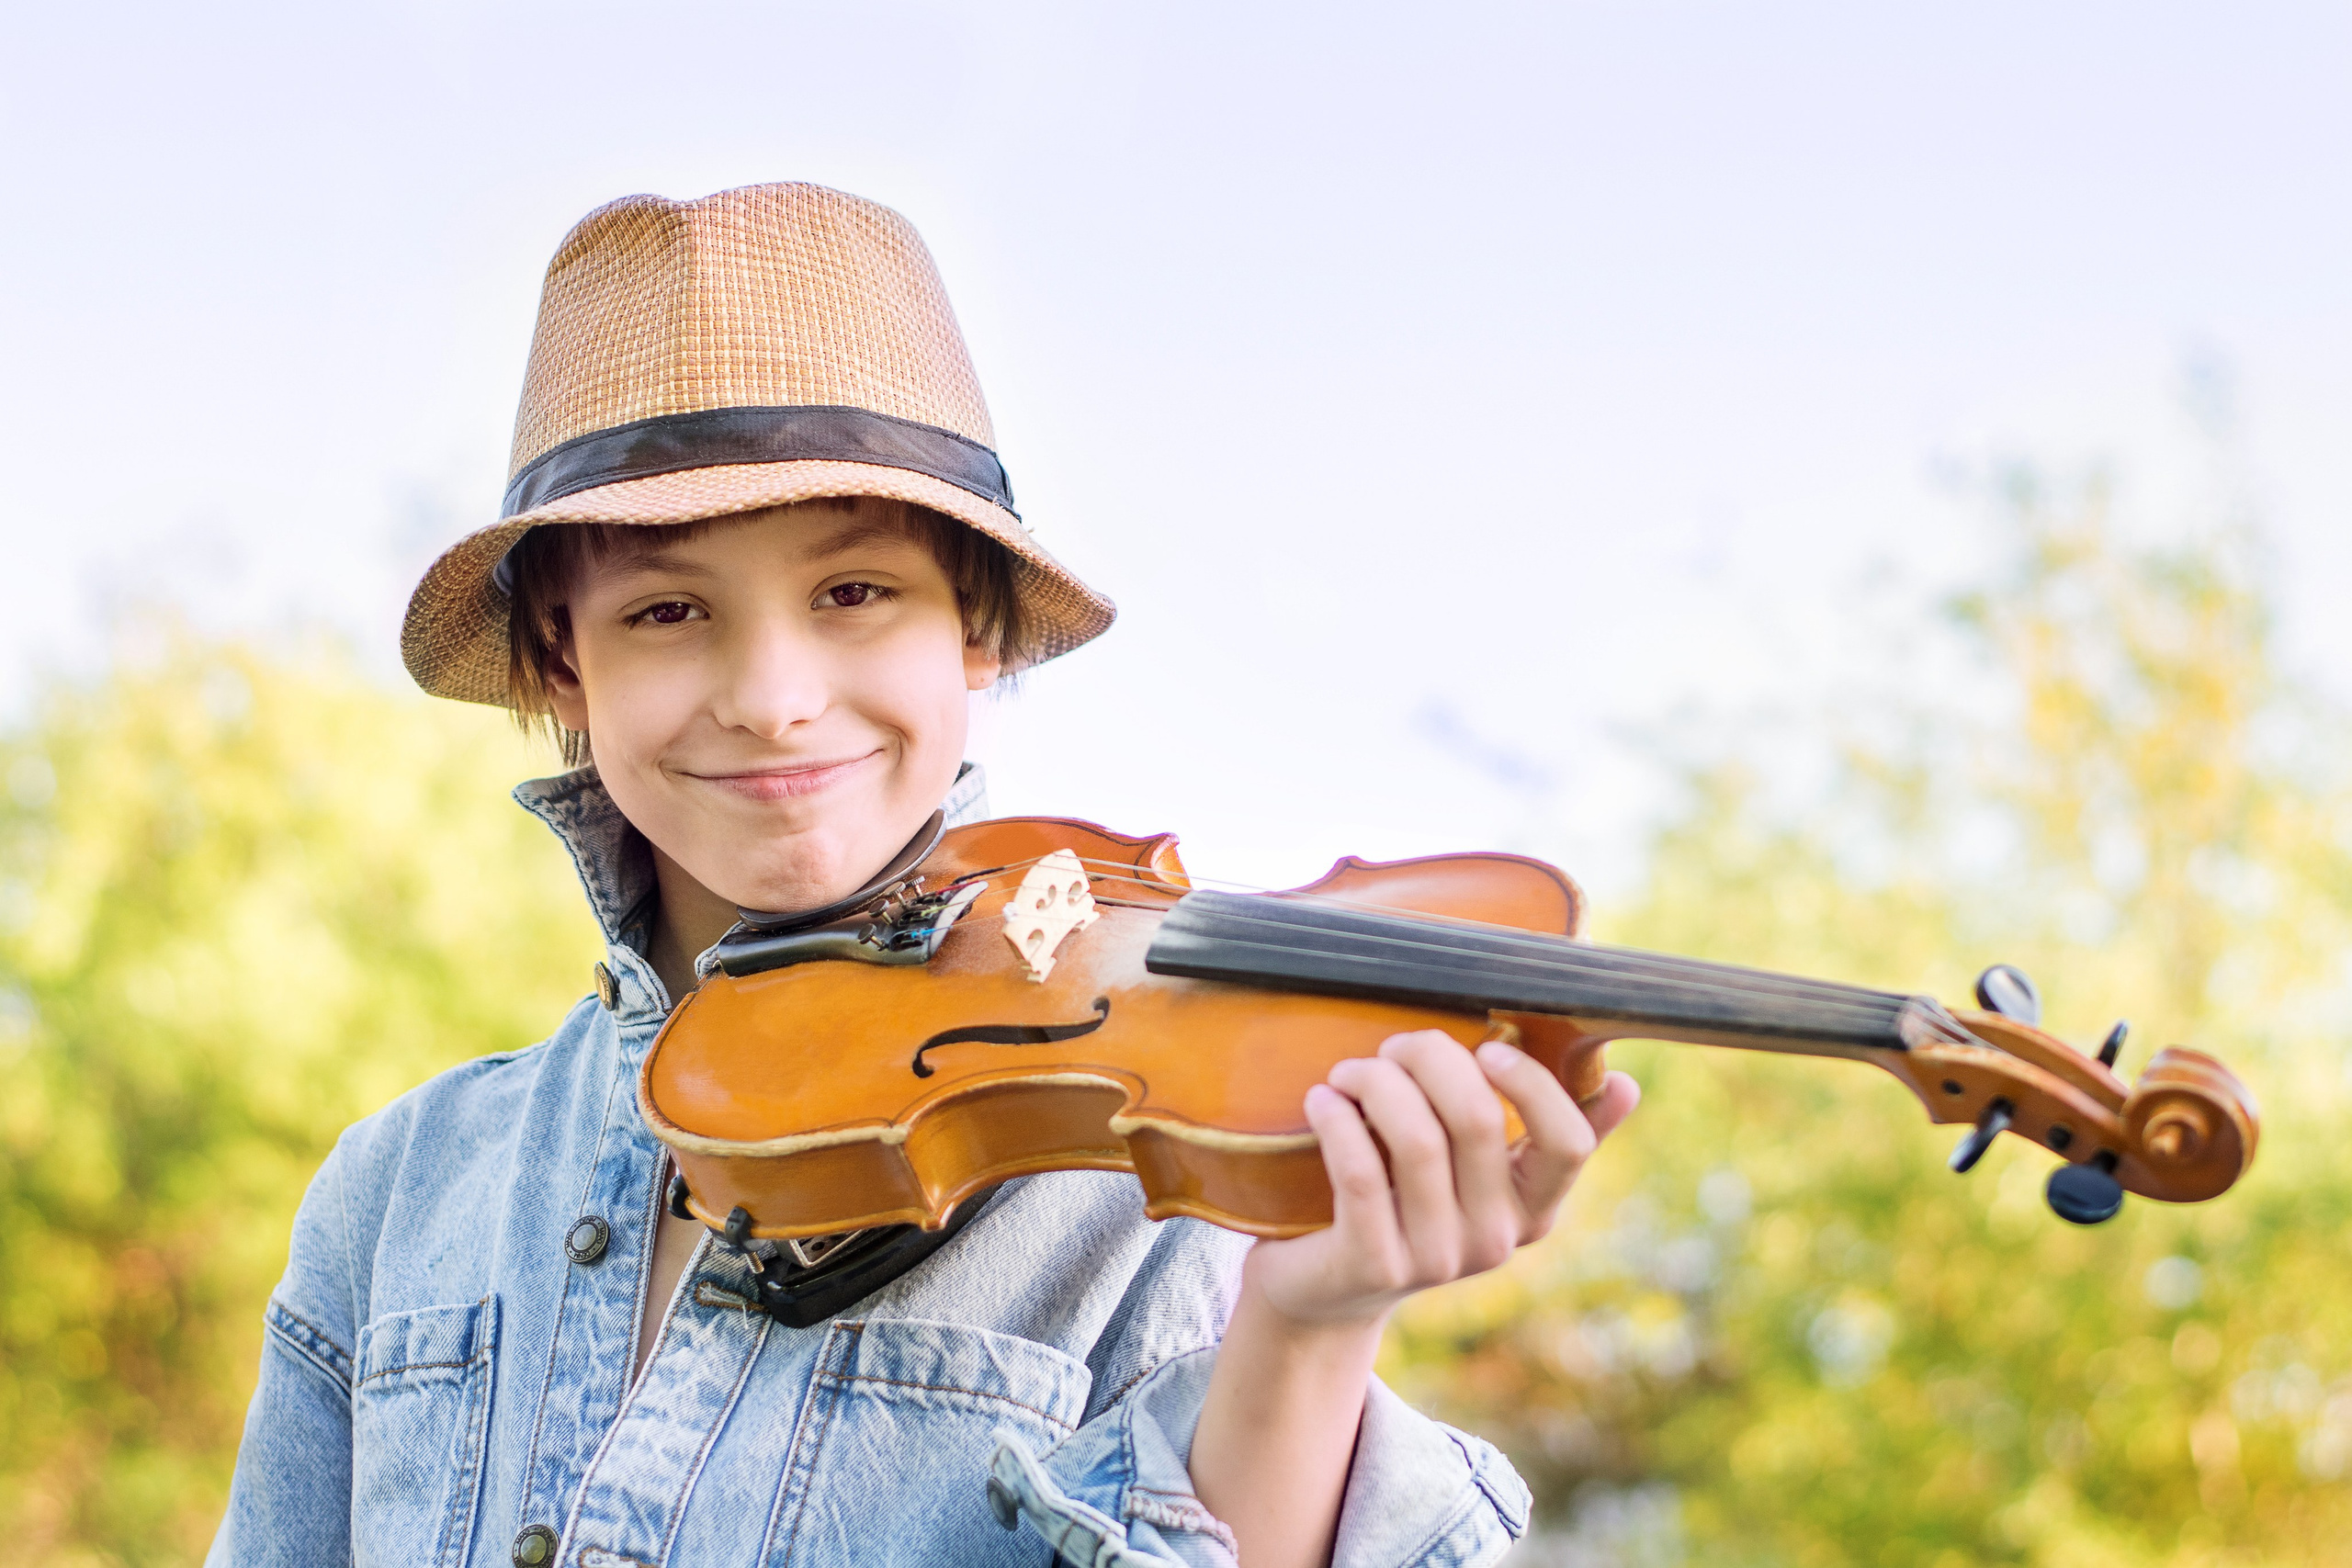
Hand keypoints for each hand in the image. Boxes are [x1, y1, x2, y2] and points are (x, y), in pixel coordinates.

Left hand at [1243, 1031, 1640, 1329]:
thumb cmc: (1408, 1199)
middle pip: (1479, 1121)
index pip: (1568, 1143)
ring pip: (1417, 1139)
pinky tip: (1321, 1099)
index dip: (1534, 1087)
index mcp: (1533, 1208)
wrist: (1327, 1288)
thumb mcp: (1478, 1171)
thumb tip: (1628, 1085)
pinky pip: (1360, 1172)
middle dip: (1431, 1059)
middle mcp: (1495, 1241)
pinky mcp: (1374, 1266)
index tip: (1489, 1050)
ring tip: (1348, 1071)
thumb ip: (1545, 1128)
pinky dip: (1337, 1120)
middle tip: (1393, 1045)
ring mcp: (1436, 1260)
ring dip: (1375, 1083)